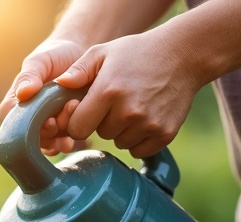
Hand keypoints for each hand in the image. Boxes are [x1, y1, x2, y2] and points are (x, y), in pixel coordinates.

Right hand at [0, 39, 87, 155]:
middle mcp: (27, 119)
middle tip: (70, 108)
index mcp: (15, 104)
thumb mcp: (40, 60)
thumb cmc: (54, 56)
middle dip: (51, 130)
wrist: (79, 56)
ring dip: (63, 134)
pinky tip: (78, 137)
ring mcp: (44, 126)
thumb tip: (23, 94)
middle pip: (32, 137)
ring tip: (77, 109)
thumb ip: (30, 75)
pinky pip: (60, 144)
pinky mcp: (61, 130)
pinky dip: (67, 142)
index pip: (14, 123)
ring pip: (48, 142)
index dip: (29, 126)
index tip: (49, 119)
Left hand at [54, 28, 204, 157]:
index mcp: (108, 91)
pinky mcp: (165, 134)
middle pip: (101, 134)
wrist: (182, 55)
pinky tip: (145, 118)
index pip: (77, 128)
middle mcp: (128, 111)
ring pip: (120, 143)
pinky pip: (139, 150)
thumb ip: (78, 70)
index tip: (88, 110)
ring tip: (133, 106)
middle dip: (104, 122)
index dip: (79, 120)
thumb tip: (59, 85)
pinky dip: (139, 139)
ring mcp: (148, 124)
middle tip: (117, 102)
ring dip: (122, 131)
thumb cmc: (136, 53)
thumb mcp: (103, 52)